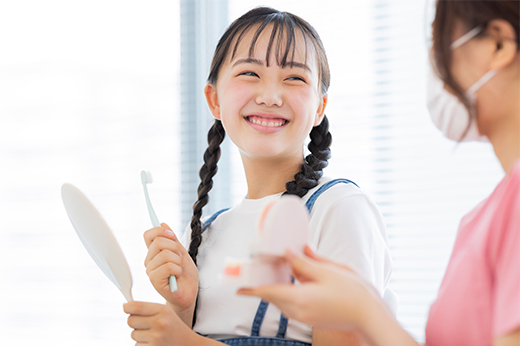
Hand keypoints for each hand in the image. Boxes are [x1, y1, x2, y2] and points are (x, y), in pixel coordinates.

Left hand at [123, 301, 194, 345]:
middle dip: (135, 323)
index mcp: (163, 310)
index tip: (126, 307)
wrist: (188, 343)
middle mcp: (159, 323)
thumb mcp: (166, 312)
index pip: (135, 306)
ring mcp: (156, 337)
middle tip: (145, 324)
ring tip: (153, 335)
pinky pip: (136, 345)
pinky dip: (142, 345)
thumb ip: (148, 308)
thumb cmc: (174, 327)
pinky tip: (153, 343)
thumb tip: (126, 306)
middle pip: (130, 320)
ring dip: (139, 336)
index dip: (127, 307)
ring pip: (133, 334)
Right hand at [144, 223, 198, 319]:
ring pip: (165, 254)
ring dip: (178, 261)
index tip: (171, 234)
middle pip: (158, 241)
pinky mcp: (155, 281)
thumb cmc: (185, 275)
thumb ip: (172, 239)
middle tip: (180, 258)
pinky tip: (177, 276)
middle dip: (175, 247)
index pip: (148, 235)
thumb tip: (162, 222)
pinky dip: (178, 270)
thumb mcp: (182, 252)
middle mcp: (149, 261)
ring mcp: (151, 271)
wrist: (189, 292)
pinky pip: (168, 267)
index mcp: (154, 253)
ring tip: (179, 269)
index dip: (159, 230)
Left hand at [237, 245, 381, 330]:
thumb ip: (305, 262)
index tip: (238, 287)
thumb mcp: (328, 271)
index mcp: (300, 299)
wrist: (371, 317)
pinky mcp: (312, 319)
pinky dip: (290, 293)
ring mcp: (306, 318)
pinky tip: (298, 281)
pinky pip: (293, 305)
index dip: (251, 289)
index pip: (268, 292)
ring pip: (283, 301)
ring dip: (279, 288)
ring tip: (281, 271)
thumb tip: (289, 252)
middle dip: (266, 284)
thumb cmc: (354, 294)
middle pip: (274, 297)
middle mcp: (299, 311)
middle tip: (261, 269)